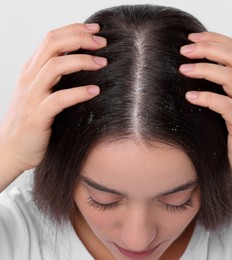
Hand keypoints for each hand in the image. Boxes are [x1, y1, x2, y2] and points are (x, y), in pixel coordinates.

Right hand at [0, 23, 106, 188]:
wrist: (12, 150)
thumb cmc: (35, 121)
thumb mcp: (44, 92)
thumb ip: (58, 76)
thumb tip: (87, 60)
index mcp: (32, 70)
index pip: (51, 38)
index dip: (74, 30)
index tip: (96, 29)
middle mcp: (29, 79)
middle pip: (52, 46)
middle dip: (79, 39)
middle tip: (102, 42)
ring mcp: (32, 96)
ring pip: (53, 67)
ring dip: (81, 61)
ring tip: (102, 63)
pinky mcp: (37, 116)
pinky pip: (58, 99)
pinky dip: (78, 92)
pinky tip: (95, 91)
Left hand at [179, 32, 231, 214]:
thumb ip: (220, 90)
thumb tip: (192, 73)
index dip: (214, 38)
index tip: (191, 38)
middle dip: (207, 48)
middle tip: (184, 50)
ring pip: (231, 77)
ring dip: (205, 69)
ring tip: (183, 69)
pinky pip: (226, 106)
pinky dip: (207, 98)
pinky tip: (190, 96)